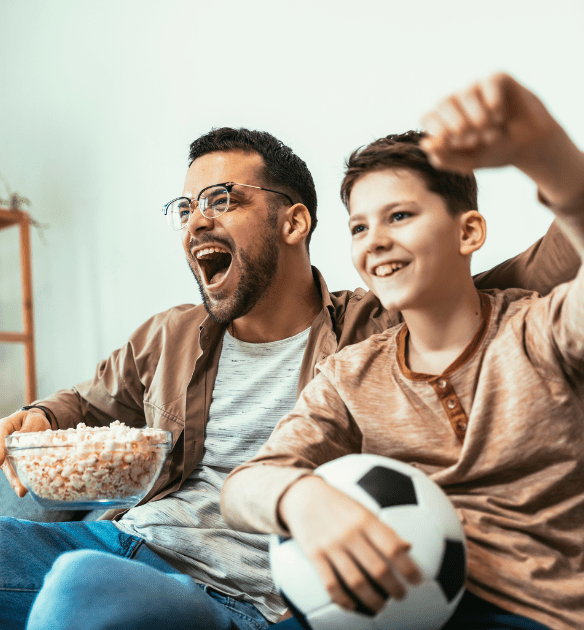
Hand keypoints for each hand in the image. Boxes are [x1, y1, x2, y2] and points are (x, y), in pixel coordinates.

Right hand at [0, 409, 50, 496]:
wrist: (34, 424)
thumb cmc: (32, 420)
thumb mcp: (33, 419)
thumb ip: (28, 427)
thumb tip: (19, 436)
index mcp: (3, 426)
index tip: (0, 460)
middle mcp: (0, 442)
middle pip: (1, 457)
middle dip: (8, 471)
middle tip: (14, 481)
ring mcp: (5, 454)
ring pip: (7, 468)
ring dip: (14, 480)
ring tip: (21, 490)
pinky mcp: (12, 463)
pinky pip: (14, 472)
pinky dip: (19, 481)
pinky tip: (24, 490)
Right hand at [279, 476, 421, 613]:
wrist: (302, 494)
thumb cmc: (337, 501)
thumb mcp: (361, 506)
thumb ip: (382, 527)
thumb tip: (408, 547)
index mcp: (364, 518)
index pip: (392, 546)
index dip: (408, 566)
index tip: (418, 580)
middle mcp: (349, 532)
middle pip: (377, 568)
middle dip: (394, 587)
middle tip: (402, 596)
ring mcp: (331, 545)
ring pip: (356, 581)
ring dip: (372, 599)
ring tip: (382, 607)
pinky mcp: (314, 555)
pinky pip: (330, 584)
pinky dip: (343, 600)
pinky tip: (352, 606)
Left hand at [420, 72, 561, 173]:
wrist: (528, 147)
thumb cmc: (495, 152)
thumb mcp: (468, 163)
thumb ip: (444, 159)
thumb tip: (425, 145)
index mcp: (445, 120)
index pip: (427, 116)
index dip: (439, 130)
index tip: (455, 143)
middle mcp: (457, 101)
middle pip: (443, 102)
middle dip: (458, 125)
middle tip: (474, 139)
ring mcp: (477, 88)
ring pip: (466, 93)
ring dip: (478, 117)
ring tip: (491, 132)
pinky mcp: (498, 79)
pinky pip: (489, 83)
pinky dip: (493, 103)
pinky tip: (500, 117)